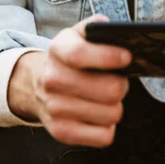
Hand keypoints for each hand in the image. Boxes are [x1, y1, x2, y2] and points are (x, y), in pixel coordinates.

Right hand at [32, 15, 130, 147]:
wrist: (36, 85)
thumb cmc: (69, 58)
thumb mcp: (77, 35)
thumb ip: (95, 27)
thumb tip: (112, 28)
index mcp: (58, 49)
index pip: (80, 54)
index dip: (108, 56)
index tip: (127, 57)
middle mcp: (52, 79)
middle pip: (108, 90)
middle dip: (122, 84)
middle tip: (119, 80)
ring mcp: (55, 108)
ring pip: (111, 114)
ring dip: (116, 105)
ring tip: (107, 97)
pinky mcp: (61, 132)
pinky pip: (104, 136)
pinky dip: (109, 126)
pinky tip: (100, 114)